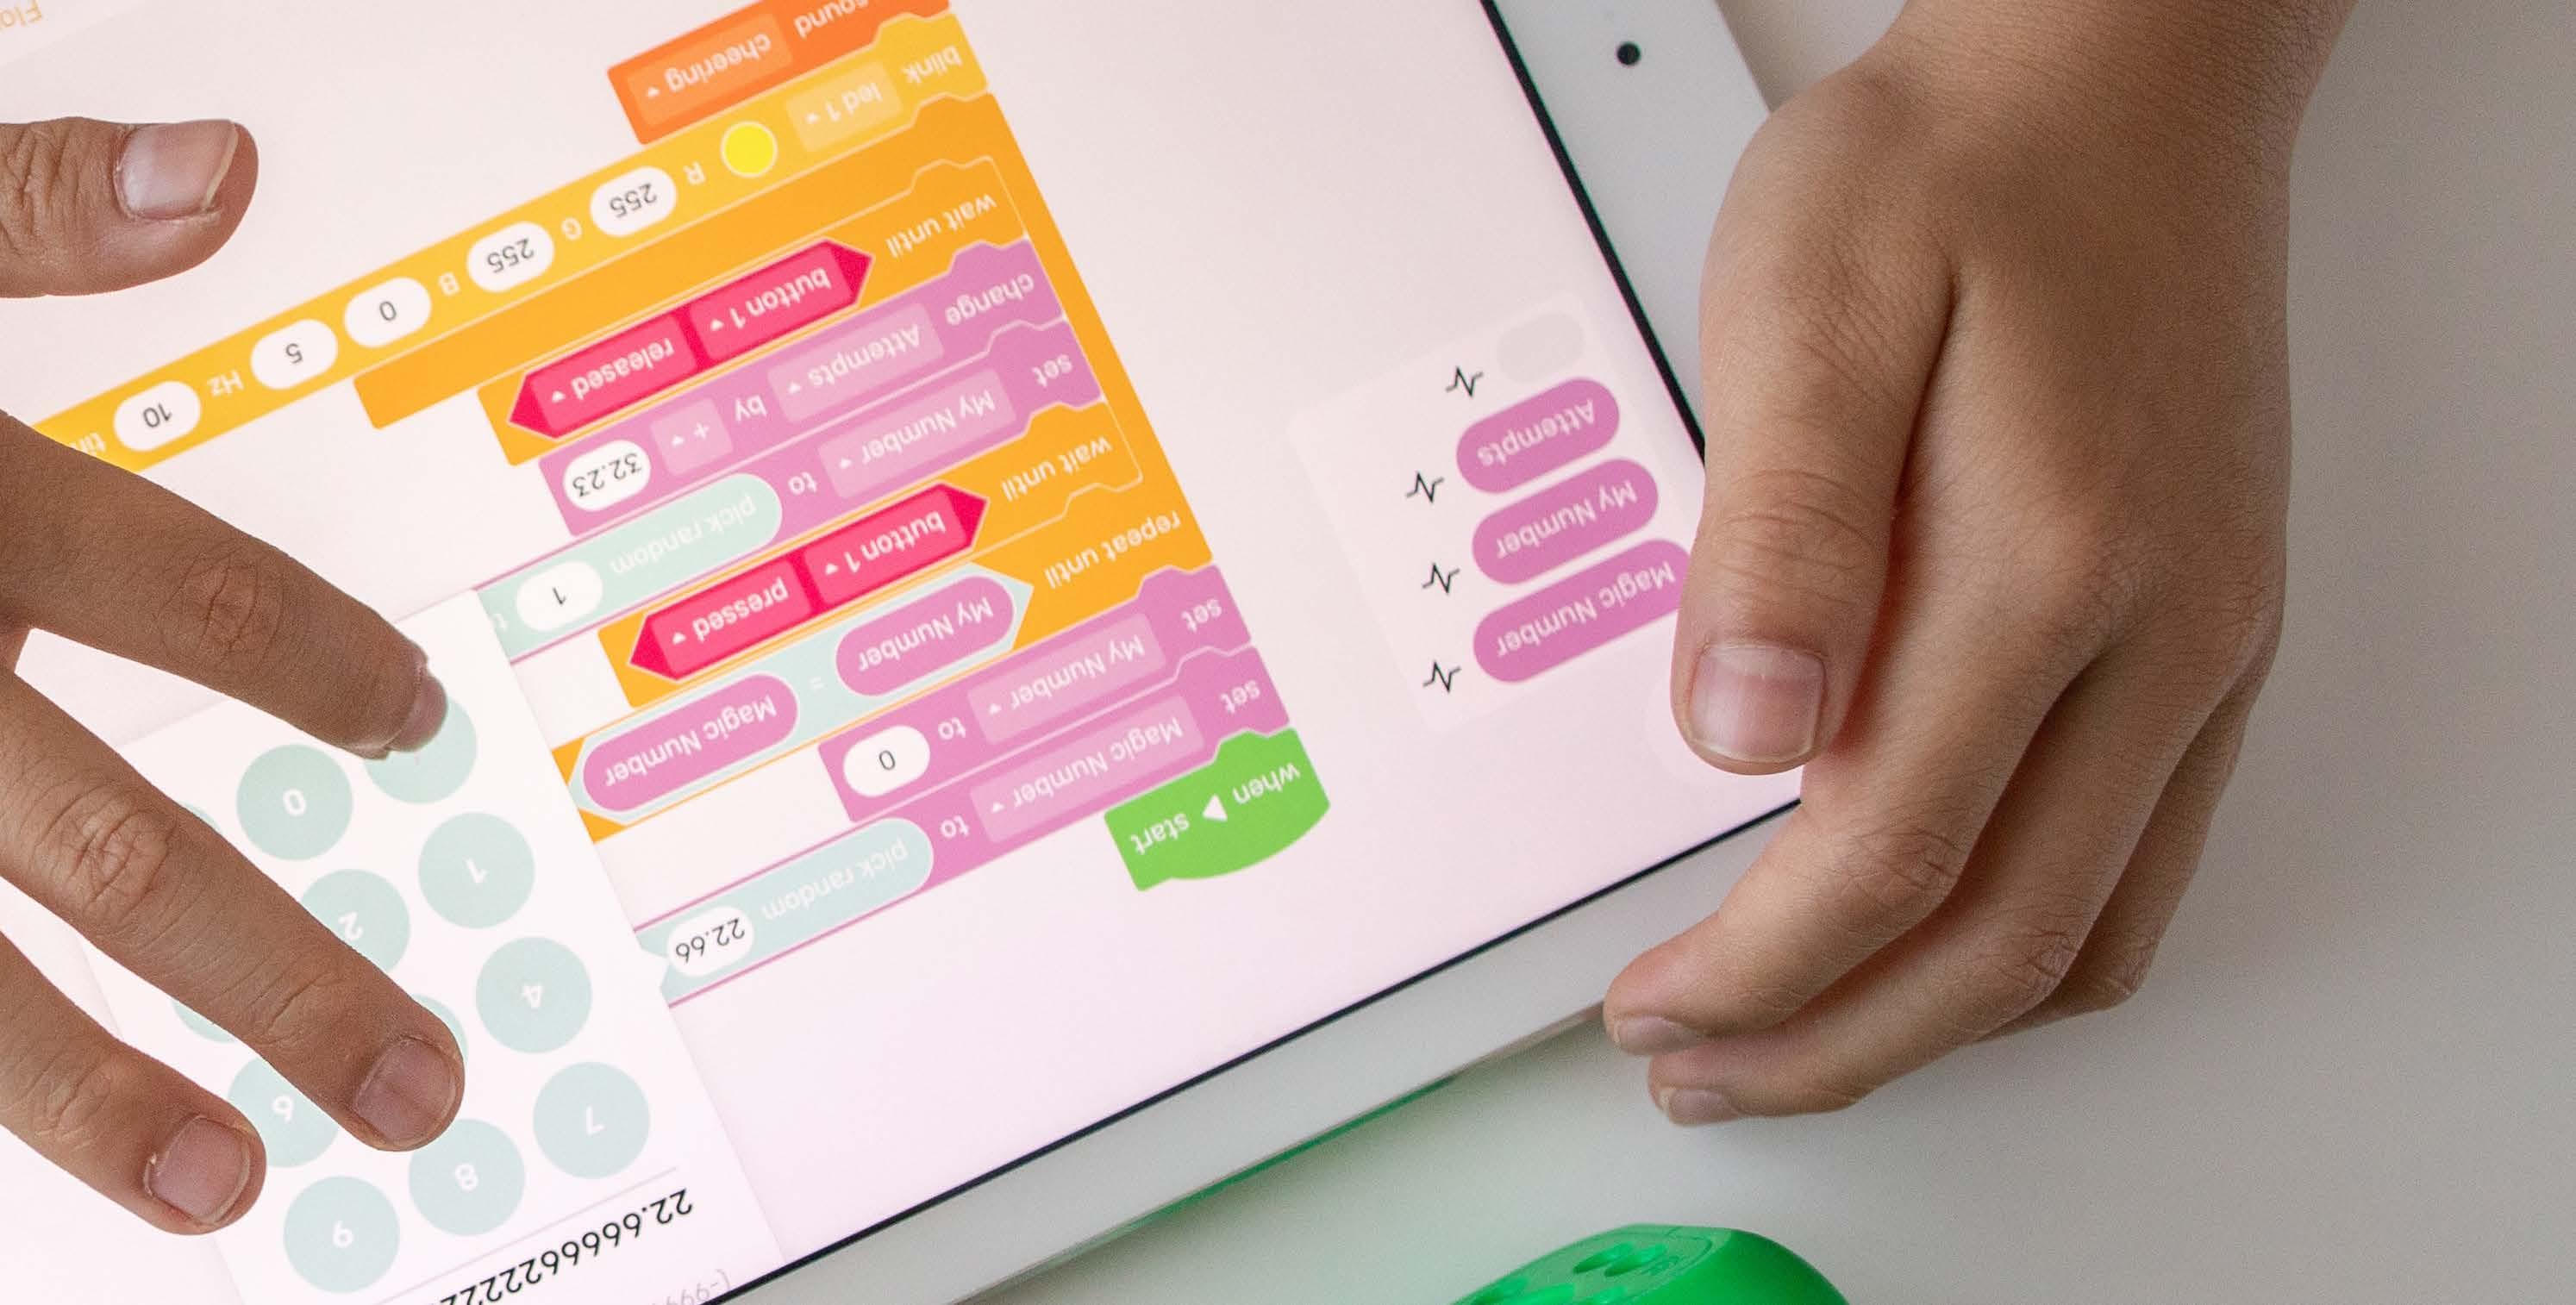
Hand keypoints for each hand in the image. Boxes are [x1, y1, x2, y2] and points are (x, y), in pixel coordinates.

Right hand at [0, 118, 464, 1229]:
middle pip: (106, 849)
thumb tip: (218, 168)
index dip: (327, 663)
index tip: (418, 714)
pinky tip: (7, 1163)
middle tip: (417, 1089)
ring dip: (83, 1096)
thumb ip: (20, 203)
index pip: (189, 602)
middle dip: (274, 974)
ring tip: (228, 1191)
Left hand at [1604, 3, 2348, 1122]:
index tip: (1651, 1005)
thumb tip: (1743, 734)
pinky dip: (2025, 951)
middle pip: (2003, 944)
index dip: (1756, 968)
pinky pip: (2139, 863)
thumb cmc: (1955, 168)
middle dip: (1832, 1043)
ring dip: (1932, 1023)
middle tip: (1700, 1071)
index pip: (1887, 855)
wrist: (2115, 83)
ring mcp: (2205, 643)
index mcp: (2046, 562)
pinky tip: (1931, 939)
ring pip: (2090, 932)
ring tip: (1794, 1041)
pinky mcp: (2209, 631)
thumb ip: (1781, 528)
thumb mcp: (1815, 300)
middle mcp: (2159, 632)